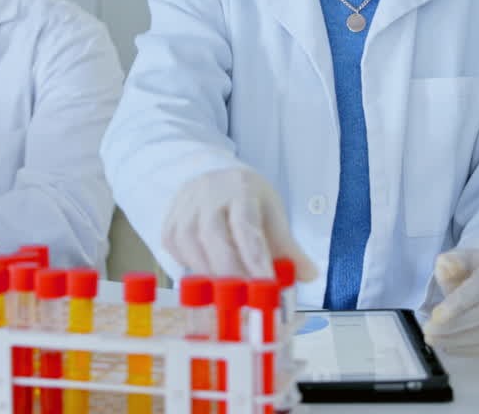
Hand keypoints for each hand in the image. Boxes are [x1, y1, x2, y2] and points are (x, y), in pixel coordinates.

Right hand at [162, 167, 317, 280]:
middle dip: (232, 273)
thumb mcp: (272, 215)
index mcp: (241, 190)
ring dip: (212, 275)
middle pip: (215, 238)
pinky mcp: (170, 225)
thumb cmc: (247, 201)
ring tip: (230, 293)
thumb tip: (309, 275)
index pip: (247, 227)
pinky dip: (194, 270)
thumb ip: (288, 247)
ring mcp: (184, 210)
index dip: (256, 259)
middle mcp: (208, 196)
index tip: (268, 285)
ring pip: (192, 248)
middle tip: (248, 299)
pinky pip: (178, 254)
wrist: (214, 180)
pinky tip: (209, 277)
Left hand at [422, 248, 478, 356]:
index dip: (458, 303)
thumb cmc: (475, 268)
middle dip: (452, 326)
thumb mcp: (462, 256)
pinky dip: (466, 349)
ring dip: (456, 340)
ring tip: (432, 338)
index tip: (436, 315)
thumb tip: (445, 266)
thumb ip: (451, 261)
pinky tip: (446, 345)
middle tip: (427, 330)